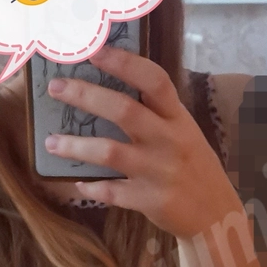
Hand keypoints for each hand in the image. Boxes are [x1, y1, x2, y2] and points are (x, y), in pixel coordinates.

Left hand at [44, 43, 237, 239]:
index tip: (95, 50)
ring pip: (110, 152)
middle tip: (56, 88)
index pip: (154, 80)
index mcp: (178, 119)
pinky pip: (111, 192)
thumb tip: (108, 92)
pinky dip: (91, 187)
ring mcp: (159, 172)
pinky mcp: (150, 200)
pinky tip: (77, 182)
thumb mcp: (184, 133)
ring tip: (50, 142)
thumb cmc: (193, 167)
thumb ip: (156, 114)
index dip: (124, 63)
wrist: (216, 215)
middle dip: (86, 96)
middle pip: (124, 111)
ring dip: (75, 146)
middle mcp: (169, 141)